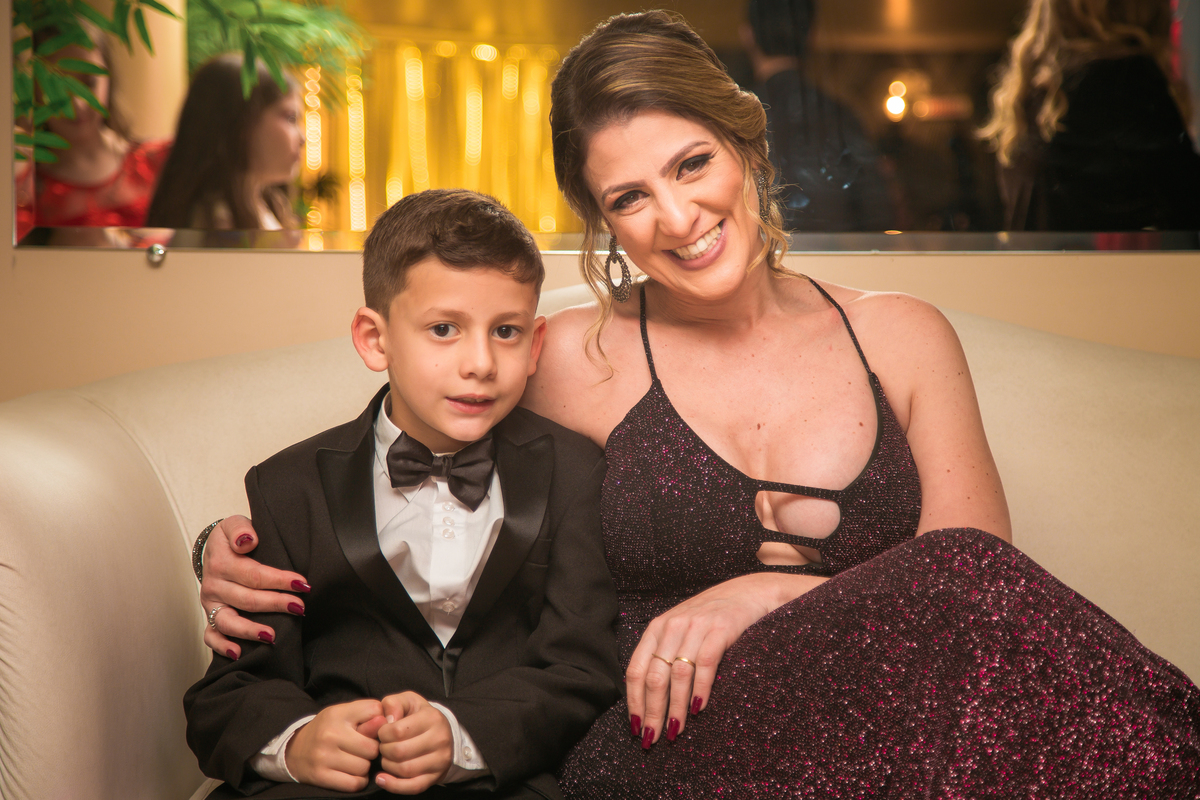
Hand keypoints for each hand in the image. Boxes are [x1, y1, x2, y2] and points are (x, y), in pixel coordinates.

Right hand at [200, 515, 310, 658]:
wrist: (214, 550)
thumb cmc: (233, 538)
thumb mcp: (235, 524)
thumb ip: (240, 529)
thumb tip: (248, 541)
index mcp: (222, 562)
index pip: (253, 574)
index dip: (278, 580)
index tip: (302, 583)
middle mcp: (214, 585)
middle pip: (246, 599)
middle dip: (275, 604)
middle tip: (300, 607)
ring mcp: (211, 604)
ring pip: (227, 622)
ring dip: (250, 630)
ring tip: (272, 636)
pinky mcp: (209, 616)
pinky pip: (211, 636)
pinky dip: (222, 646)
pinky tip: (238, 653)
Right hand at [285, 699, 383, 792]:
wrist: (294, 750)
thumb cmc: (327, 730)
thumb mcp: (343, 714)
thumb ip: (367, 714)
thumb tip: (386, 722)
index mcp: (337, 714)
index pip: (374, 711)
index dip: (380, 722)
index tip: (373, 729)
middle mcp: (330, 734)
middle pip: (372, 747)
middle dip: (372, 750)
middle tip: (362, 750)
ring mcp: (324, 756)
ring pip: (364, 767)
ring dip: (364, 767)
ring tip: (355, 761)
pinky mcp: (321, 776)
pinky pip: (354, 783)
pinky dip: (358, 781)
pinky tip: (351, 774)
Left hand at [374, 692, 452, 793]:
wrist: (442, 732)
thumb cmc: (419, 716)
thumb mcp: (408, 701)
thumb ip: (393, 703)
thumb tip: (387, 720)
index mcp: (432, 718)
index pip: (397, 731)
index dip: (382, 733)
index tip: (383, 732)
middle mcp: (440, 739)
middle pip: (399, 752)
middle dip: (384, 750)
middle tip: (383, 745)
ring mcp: (440, 760)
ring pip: (404, 770)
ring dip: (387, 765)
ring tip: (387, 757)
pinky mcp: (436, 776)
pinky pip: (412, 787)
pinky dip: (393, 785)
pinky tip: (382, 778)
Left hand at [626, 572, 825, 746]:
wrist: (748, 592)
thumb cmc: (711, 616)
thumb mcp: (680, 630)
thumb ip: (664, 653)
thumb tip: (647, 697)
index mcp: (657, 629)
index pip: (636, 670)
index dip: (634, 702)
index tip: (635, 727)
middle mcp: (672, 626)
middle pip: (654, 677)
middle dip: (652, 712)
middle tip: (652, 738)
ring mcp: (696, 627)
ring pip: (678, 675)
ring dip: (675, 707)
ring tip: (675, 730)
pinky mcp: (721, 629)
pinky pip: (706, 664)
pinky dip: (701, 689)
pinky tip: (699, 709)